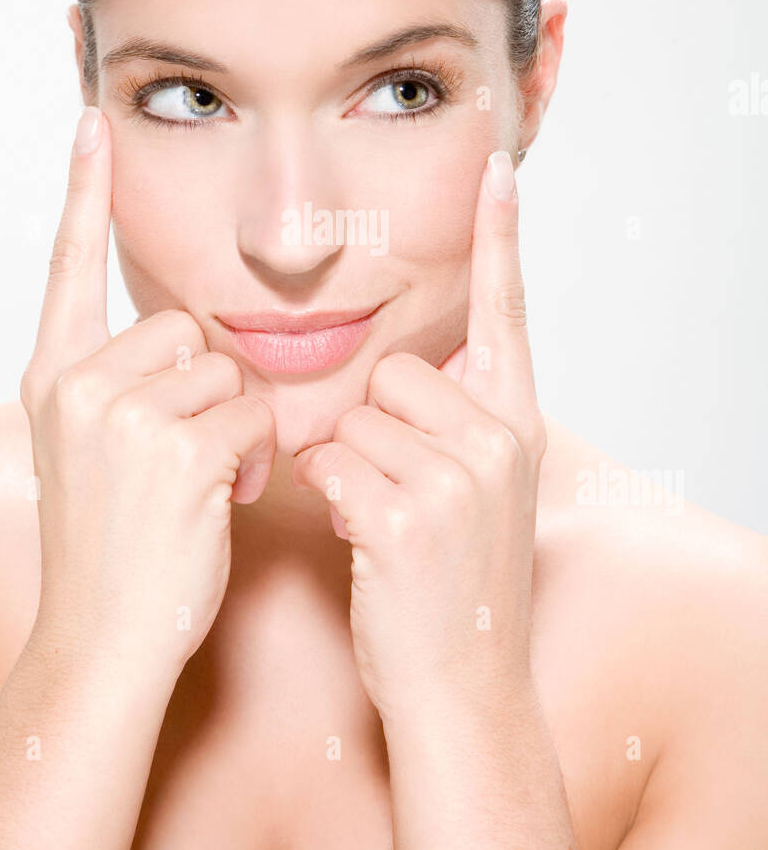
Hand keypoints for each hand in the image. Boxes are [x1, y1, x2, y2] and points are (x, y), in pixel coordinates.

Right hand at [20, 106, 275, 680]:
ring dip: (235, 424)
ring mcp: (124, 415)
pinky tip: (222, 500)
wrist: (104, 636)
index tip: (95, 127)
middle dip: (205, 386)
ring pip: (227, 370)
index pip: (71, 265)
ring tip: (203, 483)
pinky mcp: (179, 448)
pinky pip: (253, 415)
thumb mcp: (90, 450)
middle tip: (188, 453)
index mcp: (54, 376)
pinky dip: (255, 456)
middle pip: (186, 326)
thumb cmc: (113, 547)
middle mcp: (79, 384)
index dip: (86, 193)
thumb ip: (122, 385)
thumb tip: (185, 345)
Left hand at [291, 149, 546, 722]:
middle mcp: (499, 439)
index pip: (507, 311)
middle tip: (396, 491)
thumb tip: (402, 371)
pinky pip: (332, 466)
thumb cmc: (454, 581)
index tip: (493, 167)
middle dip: (373, 427)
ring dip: (348, 469)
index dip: (499, 237)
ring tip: (384, 524)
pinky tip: (367, 545)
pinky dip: (332, 503)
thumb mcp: (480, 489)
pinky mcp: (407, 517)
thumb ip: (455, 421)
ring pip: (352, 421)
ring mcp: (459, 478)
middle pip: (392, 372)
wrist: (464, 682)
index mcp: (517, 422)